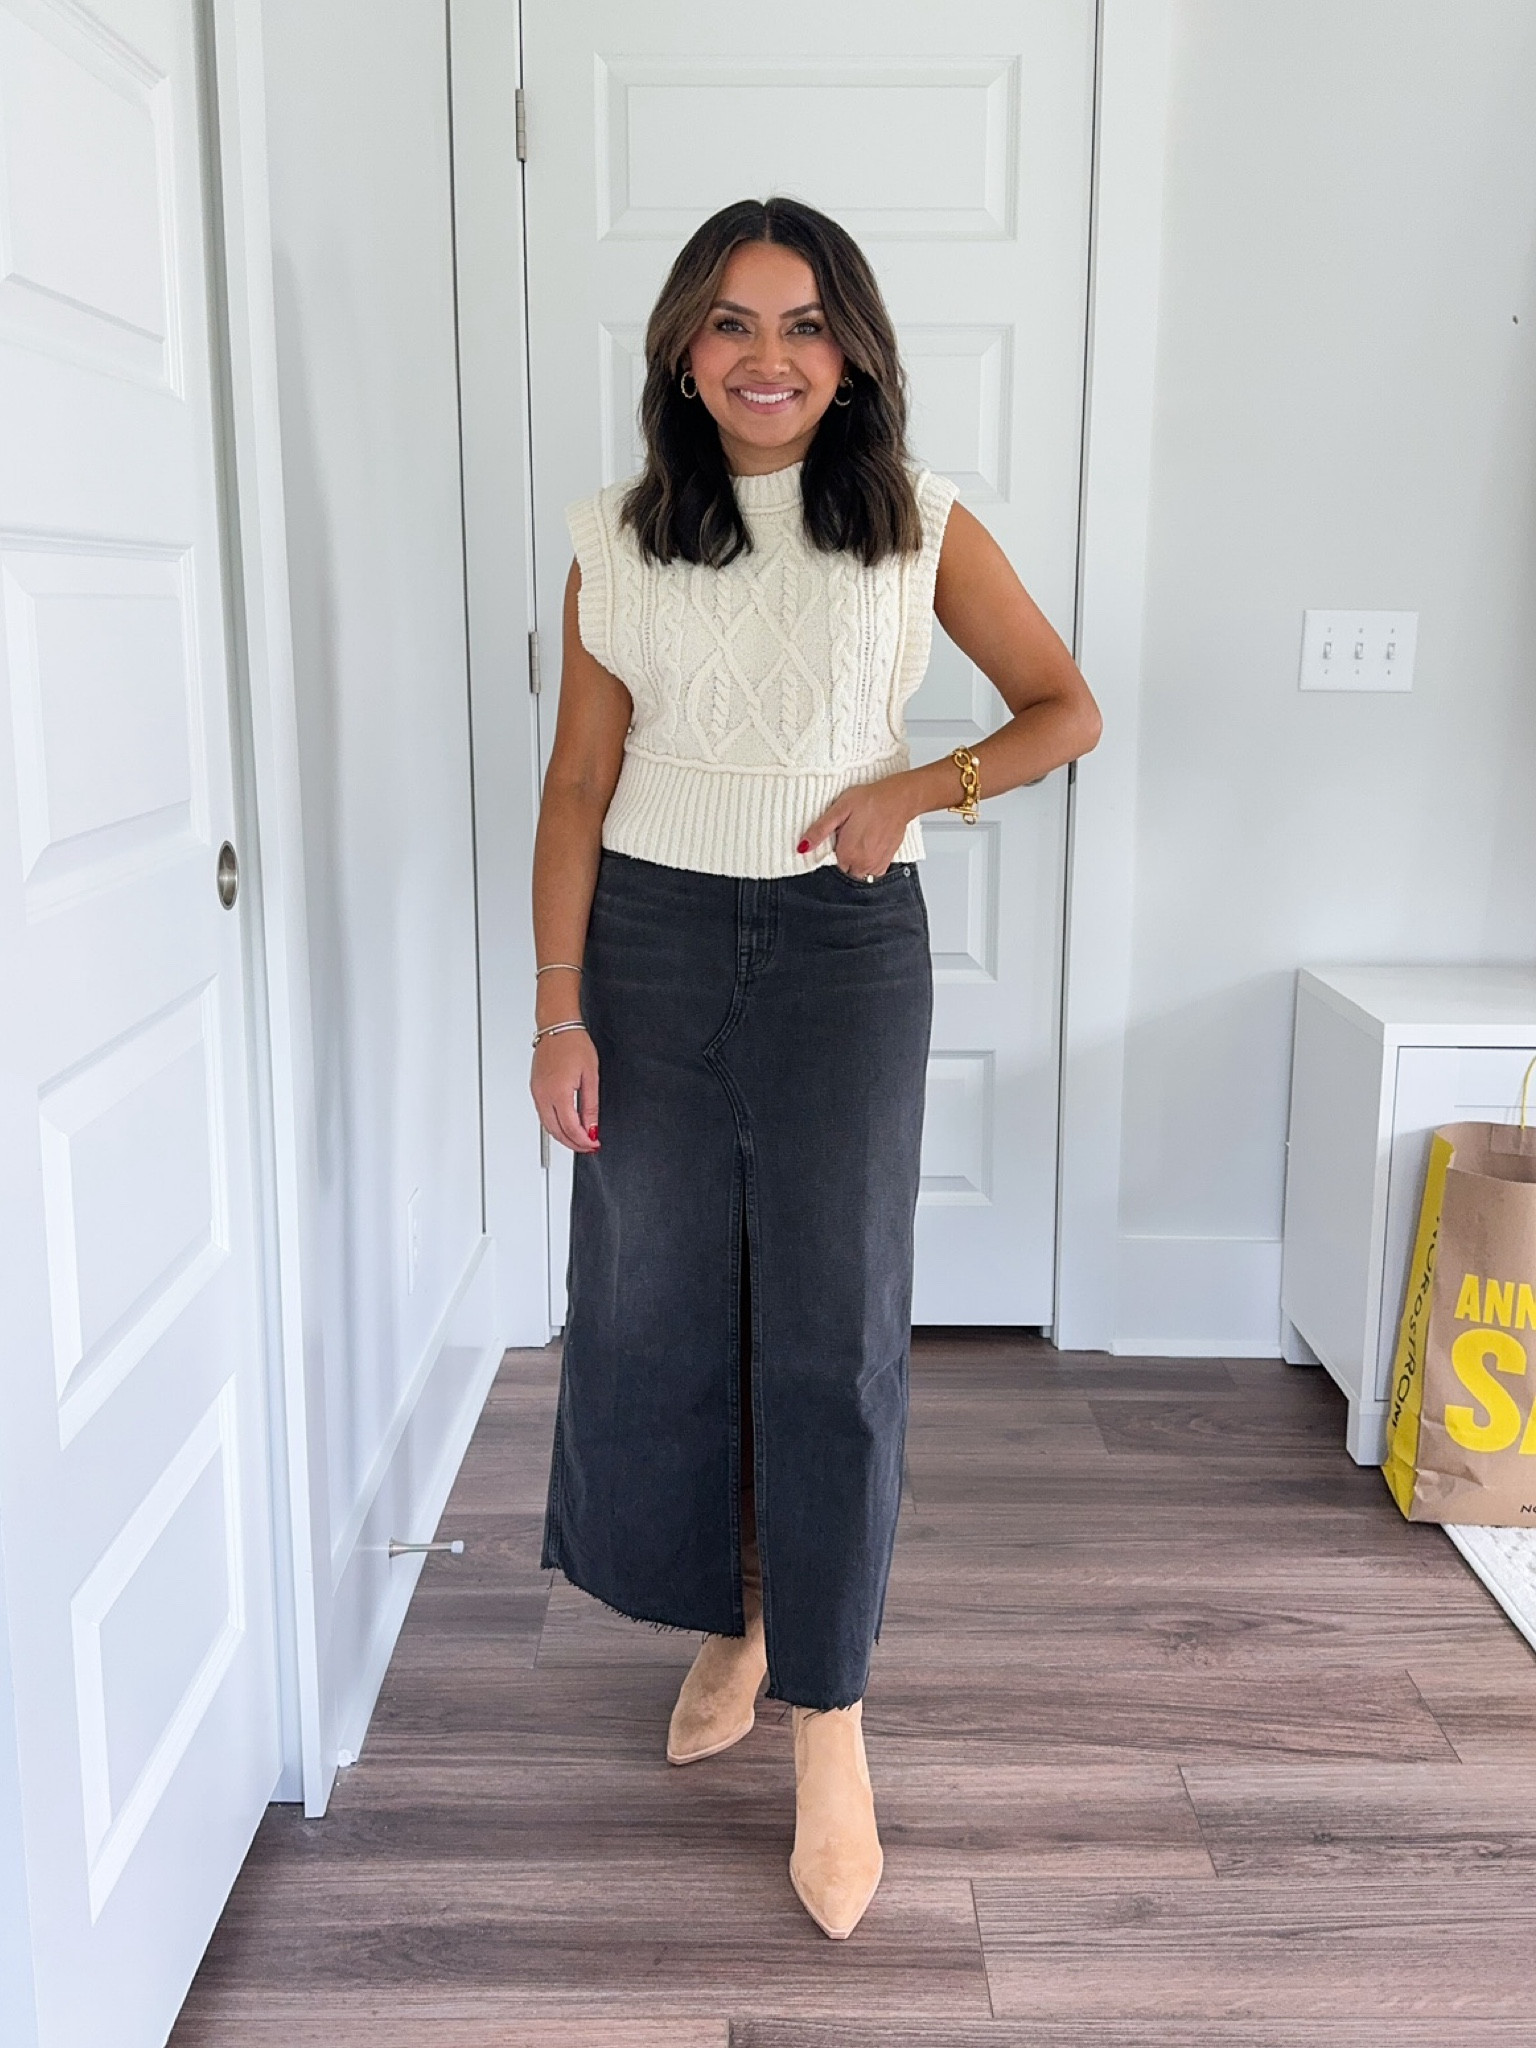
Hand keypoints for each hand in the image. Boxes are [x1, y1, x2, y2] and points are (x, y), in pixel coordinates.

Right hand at [531, 1028, 599, 1151]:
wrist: (557, 1026)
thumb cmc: (574, 1043)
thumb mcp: (591, 1076)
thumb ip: (591, 1106)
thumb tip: (592, 1127)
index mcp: (558, 1092)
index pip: (570, 1128)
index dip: (583, 1141)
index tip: (594, 1144)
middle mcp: (543, 1095)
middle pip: (556, 1131)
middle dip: (573, 1143)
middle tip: (588, 1146)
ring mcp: (536, 1092)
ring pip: (547, 1126)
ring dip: (563, 1136)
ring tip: (579, 1139)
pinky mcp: (535, 1089)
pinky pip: (543, 1114)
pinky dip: (554, 1125)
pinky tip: (566, 1125)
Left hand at [796, 773, 914, 877]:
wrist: (898, 799)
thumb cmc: (870, 800)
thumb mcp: (839, 809)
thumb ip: (820, 830)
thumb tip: (802, 847)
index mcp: (846, 852)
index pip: (832, 861)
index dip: (835, 847)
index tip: (840, 835)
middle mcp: (861, 863)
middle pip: (845, 868)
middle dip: (845, 855)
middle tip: (852, 835)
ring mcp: (875, 864)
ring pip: (859, 872)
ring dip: (858, 861)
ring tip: (863, 839)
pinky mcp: (887, 861)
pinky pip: (874, 872)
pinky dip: (870, 864)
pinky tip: (871, 846)